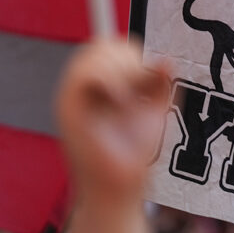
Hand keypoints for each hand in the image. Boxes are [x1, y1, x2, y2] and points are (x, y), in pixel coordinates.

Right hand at [55, 39, 169, 201]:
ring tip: (130, 99)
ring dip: (121, 71)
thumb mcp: (153, 110)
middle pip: (100, 45)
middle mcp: (79, 87)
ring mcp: (70, 96)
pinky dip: (111, 81)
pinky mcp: (68, 109)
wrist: (120, 187)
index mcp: (95, 84)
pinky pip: (85, 75)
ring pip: (93, 55)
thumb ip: (157, 83)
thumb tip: (166, 60)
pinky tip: (122, 101)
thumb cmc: (134, 153)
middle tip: (141, 88)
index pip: (106, 47)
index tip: (148, 74)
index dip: (129, 52)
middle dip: (129, 60)